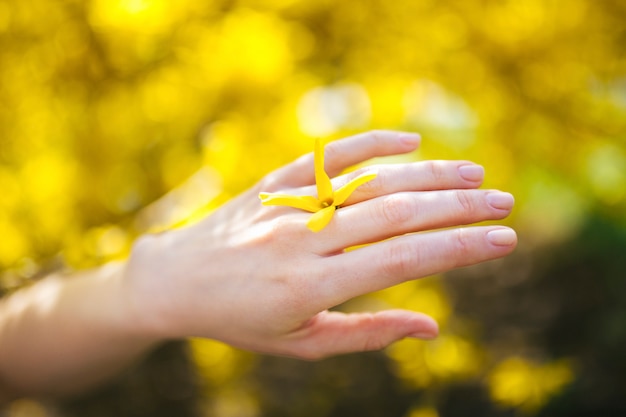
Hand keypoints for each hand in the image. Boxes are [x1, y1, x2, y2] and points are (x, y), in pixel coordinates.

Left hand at [123, 130, 516, 358]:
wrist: (175, 282)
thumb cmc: (239, 321)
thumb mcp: (300, 345)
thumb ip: (367, 334)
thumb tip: (431, 328)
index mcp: (311, 285)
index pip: (401, 260)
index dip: (457, 249)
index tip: (502, 240)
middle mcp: (303, 238)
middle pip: (395, 212)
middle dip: (457, 206)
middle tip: (504, 202)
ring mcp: (288, 204)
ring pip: (369, 180)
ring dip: (428, 173)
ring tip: (474, 173)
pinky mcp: (275, 181)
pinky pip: (328, 156)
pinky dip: (371, 143)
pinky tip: (410, 141)